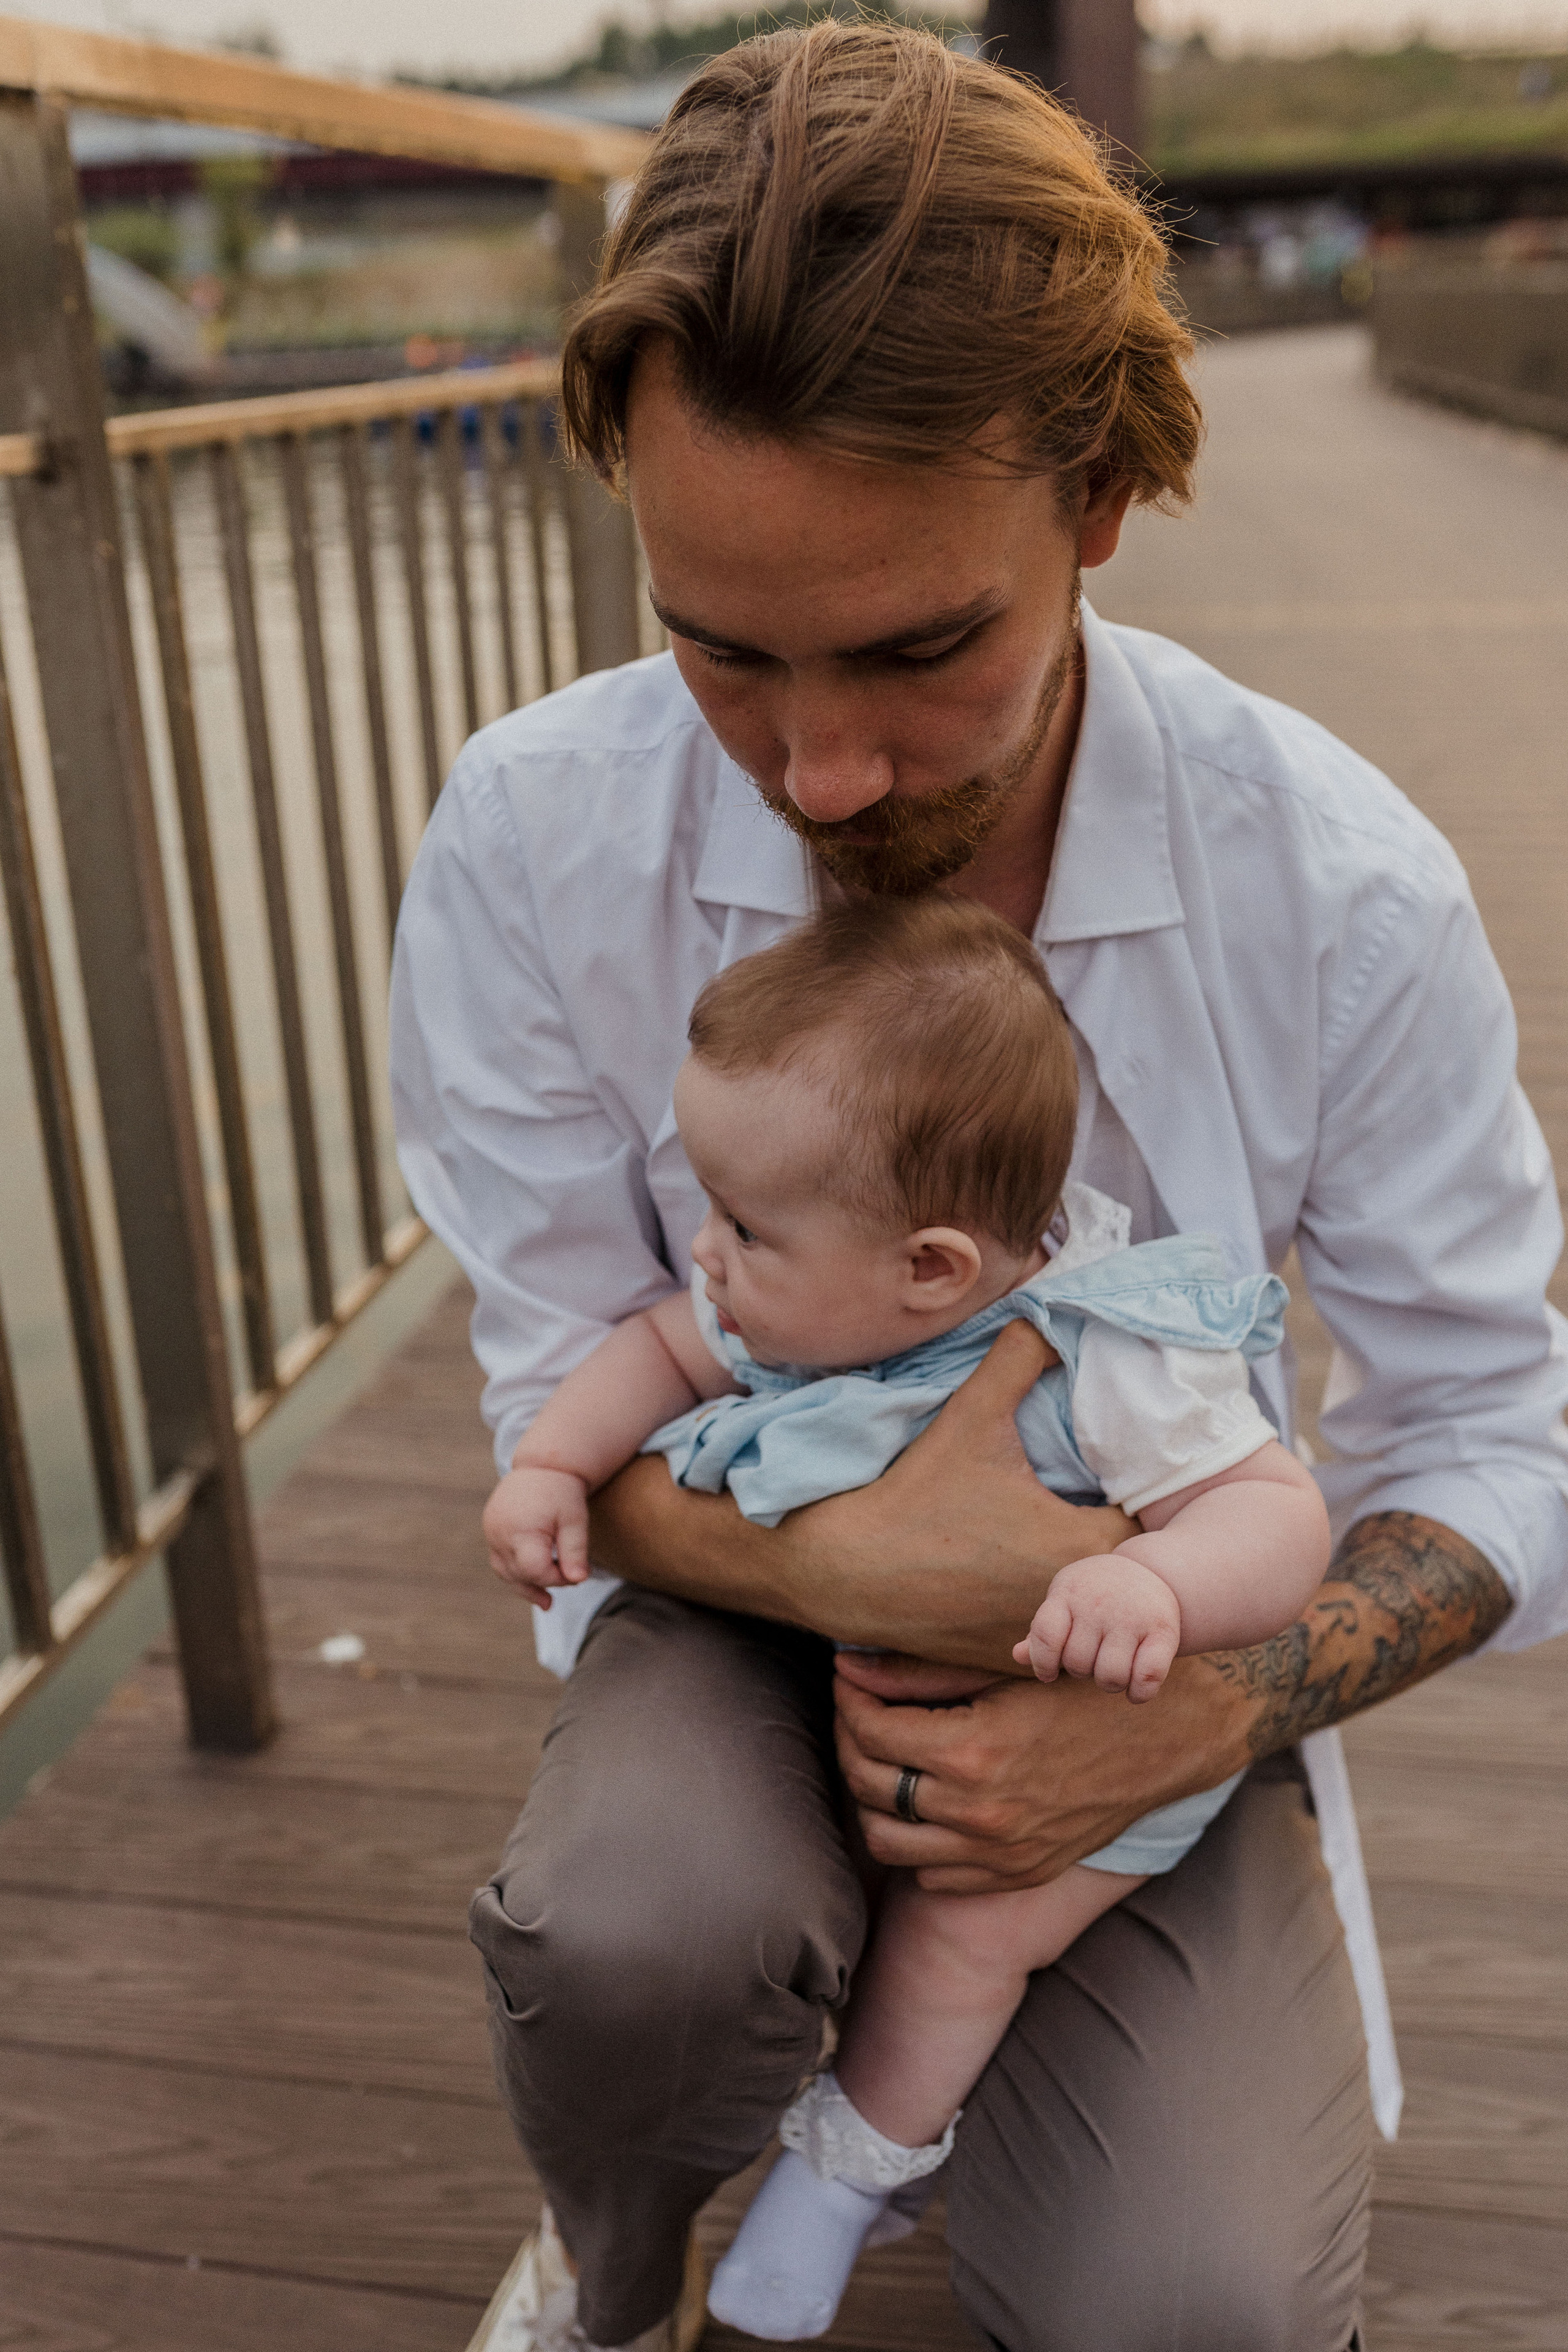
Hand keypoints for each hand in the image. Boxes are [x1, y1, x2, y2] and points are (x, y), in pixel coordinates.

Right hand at [483, 1465, 590, 1606]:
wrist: (541, 1465)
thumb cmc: (562, 1492)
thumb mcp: (575, 1520)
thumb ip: (575, 1551)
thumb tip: (579, 1580)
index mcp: (520, 1529)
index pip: (536, 1571)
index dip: (557, 1578)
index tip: (578, 1573)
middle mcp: (499, 1533)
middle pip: (520, 1574)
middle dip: (546, 1582)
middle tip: (571, 1580)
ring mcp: (490, 1532)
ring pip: (505, 1572)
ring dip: (526, 1586)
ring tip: (547, 1602)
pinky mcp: (490, 1531)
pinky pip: (500, 1560)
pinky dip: (516, 1572)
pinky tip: (534, 1583)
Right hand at [591, 1321, 1136, 1669]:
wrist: (839, 1570)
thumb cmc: (910, 1496)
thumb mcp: (969, 1417)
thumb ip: (1019, 1360)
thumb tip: (1050, 1313)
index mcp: (1077, 1543)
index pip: (1161, 1532)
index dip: (1163, 1506)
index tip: (1151, 1482)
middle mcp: (1069, 1600)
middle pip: (1137, 1580)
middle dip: (1135, 1547)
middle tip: (1128, 1511)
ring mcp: (1040, 1639)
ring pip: (1098, 1616)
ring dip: (1097, 1588)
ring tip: (1086, 1551)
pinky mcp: (1008, 1662)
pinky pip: (1060, 1643)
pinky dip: (1058, 1616)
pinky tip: (1036, 1585)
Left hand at [834, 1648, 1248, 1892]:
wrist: (1160, 1741)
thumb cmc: (1078, 1691)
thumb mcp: (999, 1672)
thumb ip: (916, 1674)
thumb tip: (845, 1666)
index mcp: (972, 1752)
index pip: (870, 1731)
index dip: (849, 1700)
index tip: (851, 1680)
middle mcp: (978, 1812)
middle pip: (868, 1784)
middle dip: (850, 1741)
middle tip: (860, 1714)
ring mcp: (997, 1854)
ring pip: (887, 1841)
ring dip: (872, 1799)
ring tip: (884, 1761)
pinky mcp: (1015, 1875)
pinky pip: (931, 1874)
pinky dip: (915, 1840)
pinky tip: (926, 1801)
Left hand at [1013, 1556, 1180, 1702]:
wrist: (1151, 1570)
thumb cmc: (1094, 1594)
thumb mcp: (1065, 1601)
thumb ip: (1043, 1632)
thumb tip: (1017, 1656)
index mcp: (1068, 1592)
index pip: (1045, 1635)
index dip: (1042, 1662)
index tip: (1049, 1673)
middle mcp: (1099, 1603)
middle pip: (1078, 1664)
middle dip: (1081, 1671)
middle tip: (1092, 1657)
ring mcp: (1132, 1616)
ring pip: (1110, 1676)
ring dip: (1108, 1684)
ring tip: (1112, 1669)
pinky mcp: (1163, 1631)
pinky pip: (1146, 1678)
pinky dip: (1139, 1694)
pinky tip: (1134, 1690)